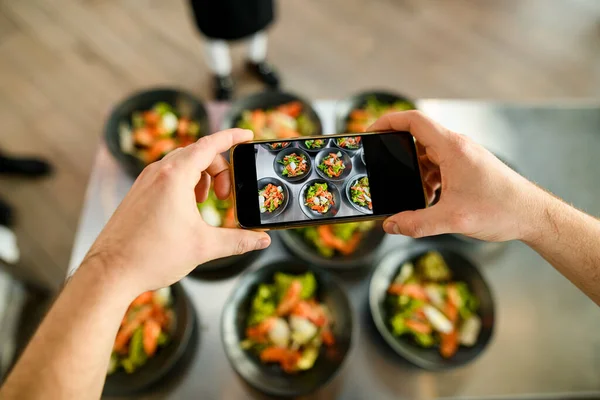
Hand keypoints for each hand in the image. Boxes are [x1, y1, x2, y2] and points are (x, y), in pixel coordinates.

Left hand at [83, 129, 270, 294]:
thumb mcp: (203, 247)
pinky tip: (188, 209)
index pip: (210, 144)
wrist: (110, 272)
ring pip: (182, 164)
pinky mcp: (138, 192)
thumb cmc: (152, 256)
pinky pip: (167, 176)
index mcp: (175, 176)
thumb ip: (238, 241)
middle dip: (219, 169)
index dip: (232, 137)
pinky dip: (185, 184)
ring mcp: (145, 181)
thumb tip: (261, 241)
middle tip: (226, 195)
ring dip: (201, 177)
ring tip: (207, 202)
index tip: (246, 135)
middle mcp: (158, 172)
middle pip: (198, 154)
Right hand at [370, 111, 545, 241]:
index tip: (370, 132)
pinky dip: (428, 180)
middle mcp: (457, 147)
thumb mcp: (452, 220)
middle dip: (398, 156)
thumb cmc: (501, 210)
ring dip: (415, 172)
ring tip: (412, 195)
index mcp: (452, 148)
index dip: (388, 122)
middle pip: (416, 138)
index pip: (413, 120)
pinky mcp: (467, 168)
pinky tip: (430, 200)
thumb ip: (416, 223)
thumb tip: (390, 225)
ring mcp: (463, 156)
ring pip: (427, 155)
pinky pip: (438, 166)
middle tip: (384, 172)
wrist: (533, 215)